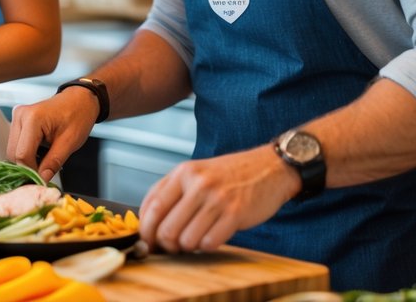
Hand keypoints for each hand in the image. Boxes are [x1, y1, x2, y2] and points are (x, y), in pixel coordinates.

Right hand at [6, 88, 99, 181]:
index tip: (43, 181)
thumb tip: (42, 180)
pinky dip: (27, 153)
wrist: (80, 100)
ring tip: (46, 160)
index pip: (22, 155)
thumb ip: (54, 162)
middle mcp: (20, 115)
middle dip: (28, 166)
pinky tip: (41, 152)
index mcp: (33, 118)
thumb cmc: (78, 116)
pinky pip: (16, 144)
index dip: (31, 171)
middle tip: (45, 173)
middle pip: (14, 153)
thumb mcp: (70, 142)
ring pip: (13, 150)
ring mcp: (17, 117)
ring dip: (27, 160)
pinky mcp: (18, 120)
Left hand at [138, 145, 296, 252]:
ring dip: (189, 246)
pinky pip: (209, 243)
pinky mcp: (235, 214)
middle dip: (166, 244)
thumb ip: (172, 191)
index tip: (146, 240)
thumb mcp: (197, 171)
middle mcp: (198, 184)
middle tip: (172, 246)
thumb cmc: (231, 174)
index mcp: (184, 172)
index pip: (152, 206)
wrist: (269, 168)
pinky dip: (207, 245)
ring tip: (196, 237)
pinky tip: (212, 235)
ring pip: (187, 240)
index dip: (146, 230)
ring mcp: (217, 199)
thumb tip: (148, 220)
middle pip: (166, 228)